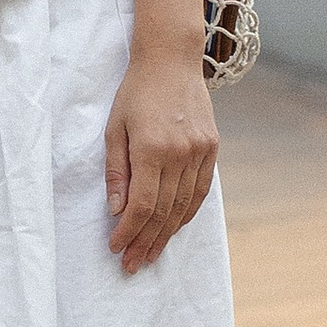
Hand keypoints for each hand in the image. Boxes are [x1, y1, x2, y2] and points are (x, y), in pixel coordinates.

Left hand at [104, 51, 217, 274]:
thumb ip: (116, 170)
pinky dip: (187, 214)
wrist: (171, 62)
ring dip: (166, 234)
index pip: (142, 205)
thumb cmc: (135, 93)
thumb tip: (116, 210)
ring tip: (150, 254)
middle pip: (164, 212)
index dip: (129, 231)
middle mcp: (180, 154)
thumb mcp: (114, 128)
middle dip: (145, 241)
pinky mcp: (212, 149)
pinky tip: (174, 228)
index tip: (116, 248)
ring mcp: (200, 152)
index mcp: (152, 148)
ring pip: (184, 207)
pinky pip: (200, 191)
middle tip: (131, 264)